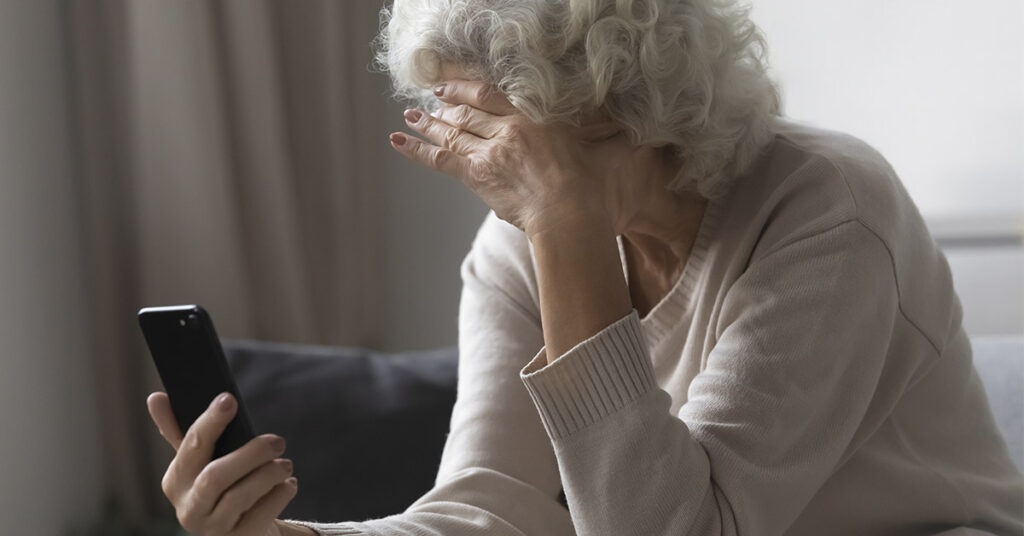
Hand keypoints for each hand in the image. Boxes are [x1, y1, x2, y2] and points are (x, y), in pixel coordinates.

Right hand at [147, 392, 297, 535]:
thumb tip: (156, 397)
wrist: (240, 531)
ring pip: (239, 497)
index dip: (210, 422)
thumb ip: (181, 431)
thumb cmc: (221, 487)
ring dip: (268, 475)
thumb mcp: (201, 462)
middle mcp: (188, 508)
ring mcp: (212, 529)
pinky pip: (260, 517)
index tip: (229, 400)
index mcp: (176, 481)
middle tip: (278, 441)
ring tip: (286, 465)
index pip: (190, 446)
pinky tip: (288, 484)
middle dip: (250, 454)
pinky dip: (278, 496)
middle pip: (215, 476)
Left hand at [388, 80, 653, 237]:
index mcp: (537, 117)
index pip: (495, 93)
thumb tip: (638, 130)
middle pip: (470, 110)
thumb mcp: (608, 152)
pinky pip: (439, 157)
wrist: (572, 215)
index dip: (471, 85)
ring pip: (453, 130)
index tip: (455, 81)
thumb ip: (609, 134)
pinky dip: (415, 148)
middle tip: (429, 97)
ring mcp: (490, 149)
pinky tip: (397, 138)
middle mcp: (510, 127)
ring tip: (410, 115)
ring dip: (428, 122)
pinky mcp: (477, 174)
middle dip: (447, 103)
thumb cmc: (595, 188)